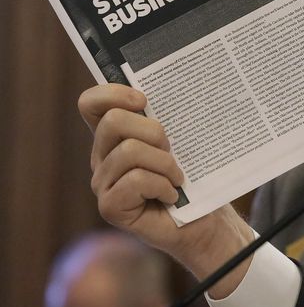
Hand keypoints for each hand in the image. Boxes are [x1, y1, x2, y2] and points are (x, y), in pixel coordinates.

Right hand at [79, 84, 253, 296]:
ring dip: (165, 164)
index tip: (143, 99)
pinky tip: (172, 195)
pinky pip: (136, 180)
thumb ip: (168, 119)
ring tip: (177, 178)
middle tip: (172, 150)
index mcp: (115, 136)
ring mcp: (104, 183)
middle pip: (114, 122)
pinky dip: (162, 185)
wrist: (207, 220)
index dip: (112, 94)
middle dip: (153, 131)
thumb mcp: (183, 142)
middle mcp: (103, 157)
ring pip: (129, 152)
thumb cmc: (196, 179)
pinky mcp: (110, 207)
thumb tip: (173, 86)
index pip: (91, 103)